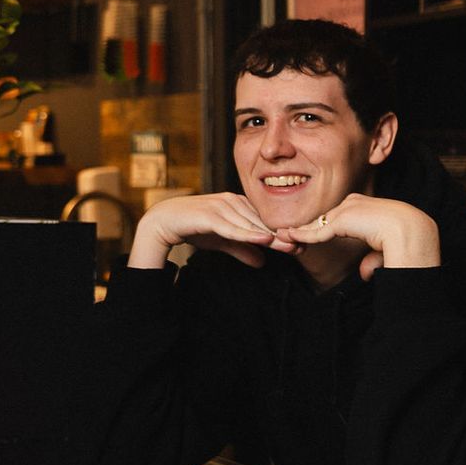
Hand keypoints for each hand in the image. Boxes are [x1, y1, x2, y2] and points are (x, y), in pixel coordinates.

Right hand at [127, 193, 287, 268]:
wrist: (163, 221)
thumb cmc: (194, 227)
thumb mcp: (223, 241)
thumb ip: (242, 249)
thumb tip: (263, 262)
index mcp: (238, 204)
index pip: (264, 220)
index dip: (281, 233)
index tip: (300, 246)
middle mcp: (232, 201)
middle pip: (261, 222)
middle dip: (282, 236)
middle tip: (302, 248)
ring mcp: (221, 206)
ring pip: (251, 225)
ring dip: (271, 237)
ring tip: (290, 247)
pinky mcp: (210, 215)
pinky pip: (233, 227)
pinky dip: (249, 234)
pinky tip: (265, 240)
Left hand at [278, 193, 440, 279]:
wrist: (410, 232)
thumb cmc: (405, 242)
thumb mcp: (385, 249)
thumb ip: (372, 258)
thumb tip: (364, 272)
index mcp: (367, 205)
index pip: (340, 217)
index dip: (324, 228)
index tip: (310, 236)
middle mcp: (355, 203)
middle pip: (326, 218)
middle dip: (308, 228)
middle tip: (289, 236)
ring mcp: (348, 208)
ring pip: (319, 223)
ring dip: (301, 232)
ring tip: (283, 238)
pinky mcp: (342, 219)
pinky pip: (318, 231)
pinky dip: (302, 235)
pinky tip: (289, 237)